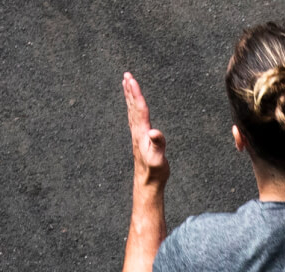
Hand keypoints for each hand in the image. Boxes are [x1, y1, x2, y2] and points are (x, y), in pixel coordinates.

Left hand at [123, 72, 169, 188]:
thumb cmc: (154, 172)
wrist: (147, 183)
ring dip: (129, 97)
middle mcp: (137, 132)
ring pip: (132, 111)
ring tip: (127, 84)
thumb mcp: (158, 159)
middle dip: (130, 90)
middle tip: (126, 75)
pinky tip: (133, 107)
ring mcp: (137, 135)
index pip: (139, 109)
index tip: (131, 79)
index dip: (136, 93)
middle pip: (132, 107)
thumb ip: (157, 145)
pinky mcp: (139, 140)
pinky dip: (133, 108)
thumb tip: (154, 132)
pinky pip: (134, 118)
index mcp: (142, 133)